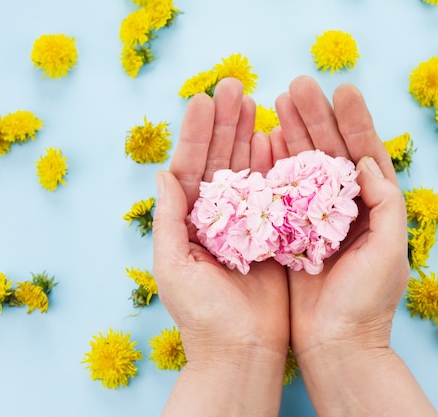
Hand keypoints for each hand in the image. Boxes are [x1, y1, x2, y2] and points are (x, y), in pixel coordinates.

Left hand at [153, 79, 288, 415]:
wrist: (243, 349)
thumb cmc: (201, 314)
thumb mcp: (172, 266)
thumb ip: (168, 219)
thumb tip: (163, 173)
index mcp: (188, 220)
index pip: (191, 166)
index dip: (196, 132)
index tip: (203, 98)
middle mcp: (217, 216)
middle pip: (220, 159)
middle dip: (225, 122)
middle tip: (234, 85)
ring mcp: (246, 221)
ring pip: (246, 169)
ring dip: (248, 134)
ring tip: (255, 102)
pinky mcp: (272, 232)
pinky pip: (272, 191)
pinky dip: (272, 164)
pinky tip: (274, 138)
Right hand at [272, 76, 437, 416]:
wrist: (335, 345)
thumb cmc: (368, 303)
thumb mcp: (390, 252)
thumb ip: (385, 204)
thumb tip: (366, 161)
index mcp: (375, 208)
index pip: (365, 153)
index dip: (355, 121)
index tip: (341, 90)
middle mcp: (346, 207)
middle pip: (331, 152)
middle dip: (315, 118)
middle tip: (297, 86)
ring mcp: (316, 217)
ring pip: (304, 166)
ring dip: (292, 134)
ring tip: (276, 102)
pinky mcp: (292, 232)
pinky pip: (282, 192)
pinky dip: (274, 166)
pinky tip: (262, 142)